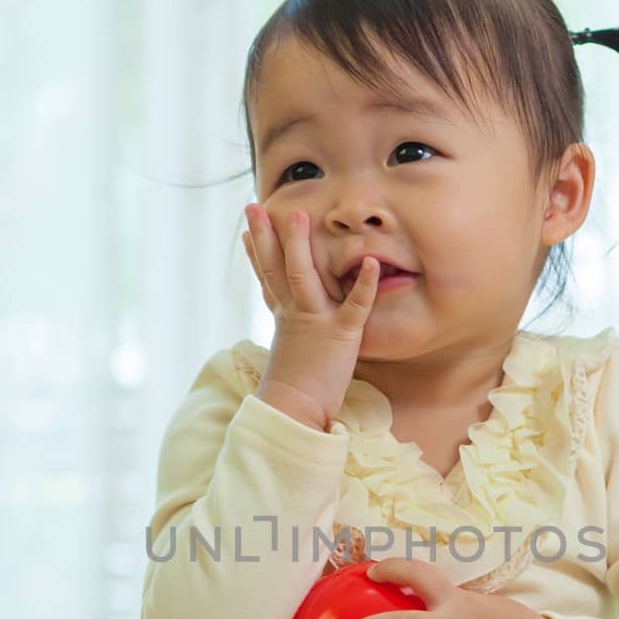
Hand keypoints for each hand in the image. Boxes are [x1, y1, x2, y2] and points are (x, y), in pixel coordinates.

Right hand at [241, 202, 379, 426]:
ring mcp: (315, 322)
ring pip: (304, 277)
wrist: (292, 413)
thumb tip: (287, 339)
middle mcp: (294, 314)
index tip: (246, 229)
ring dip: (301, 246)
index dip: (256, 253)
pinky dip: (364, 284)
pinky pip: (354, 306)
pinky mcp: (340, 335)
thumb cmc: (293, 394)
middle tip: (256, 206)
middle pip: (276, 269)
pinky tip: (372, 262)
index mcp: (284, 319)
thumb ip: (291, 340)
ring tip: (299, 216)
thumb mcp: (290, 357)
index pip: (267, 280)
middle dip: (266, 236)